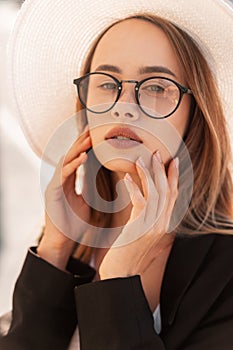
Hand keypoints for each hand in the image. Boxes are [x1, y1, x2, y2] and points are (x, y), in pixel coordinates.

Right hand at [37, 129, 91, 269]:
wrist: (62, 242)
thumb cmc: (73, 224)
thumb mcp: (86, 203)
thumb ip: (90, 189)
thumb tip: (101, 180)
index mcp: (68, 182)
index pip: (76, 159)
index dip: (84, 146)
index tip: (95, 134)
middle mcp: (60, 180)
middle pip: (70, 156)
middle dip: (81, 141)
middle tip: (92, 128)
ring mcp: (55, 185)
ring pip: (66, 161)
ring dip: (78, 149)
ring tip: (89, 137)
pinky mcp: (52, 192)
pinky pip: (63, 175)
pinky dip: (73, 164)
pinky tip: (83, 156)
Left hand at [99, 152, 178, 278]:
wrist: (120, 274)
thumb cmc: (127, 253)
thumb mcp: (140, 234)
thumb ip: (145, 219)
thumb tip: (143, 202)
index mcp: (163, 224)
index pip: (173, 196)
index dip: (174, 177)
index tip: (172, 161)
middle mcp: (161, 224)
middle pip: (167, 192)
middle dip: (163, 171)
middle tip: (157, 153)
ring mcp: (152, 226)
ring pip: (156, 194)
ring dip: (148, 175)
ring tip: (140, 159)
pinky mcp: (139, 228)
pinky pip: (140, 202)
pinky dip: (134, 188)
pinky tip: (127, 178)